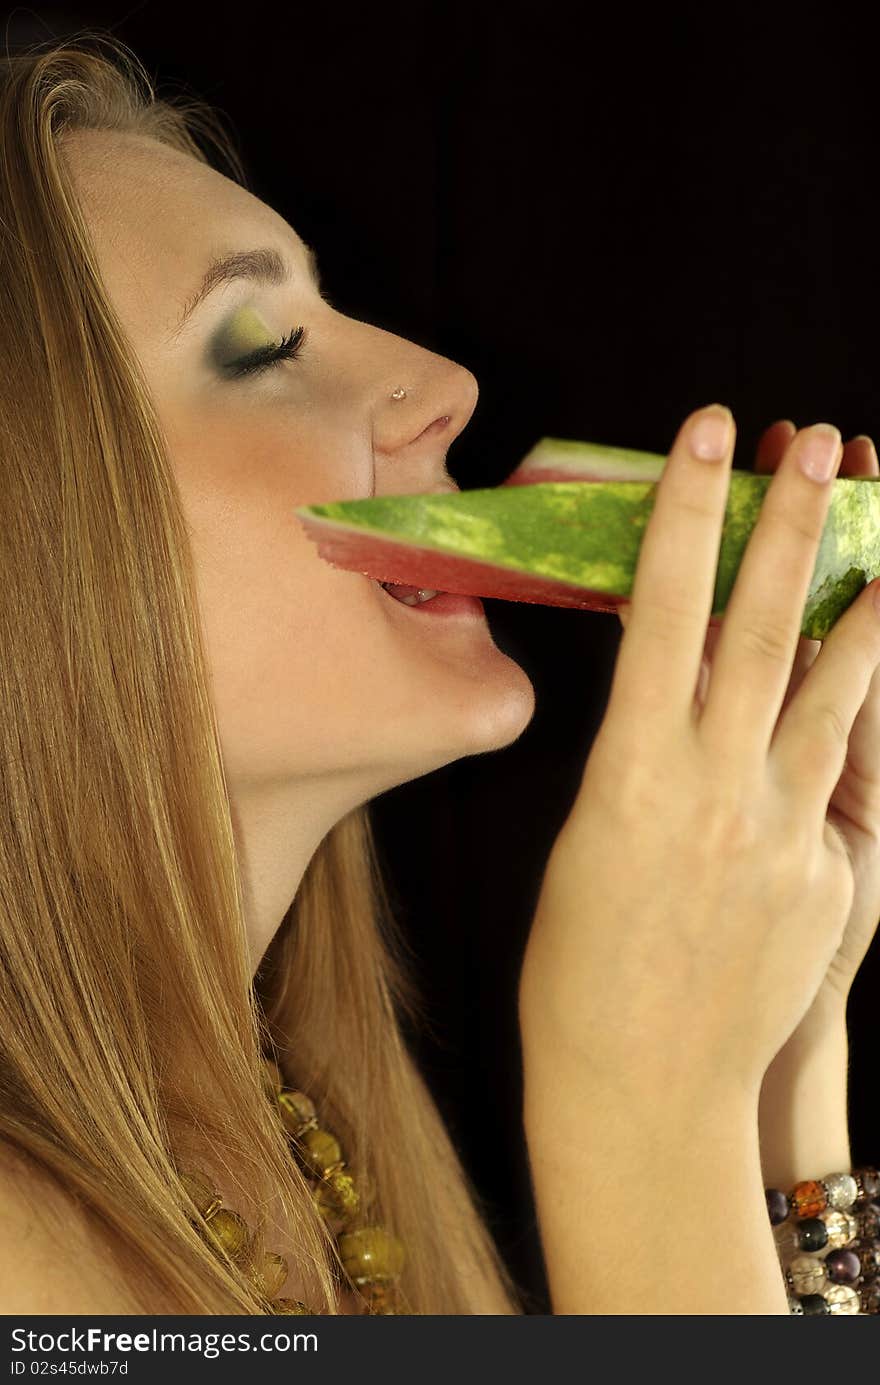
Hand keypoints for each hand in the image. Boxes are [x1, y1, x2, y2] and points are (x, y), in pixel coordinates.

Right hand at [618, 421, 879, 1006]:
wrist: (640, 1090)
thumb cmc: (580, 970)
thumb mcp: (590, 835)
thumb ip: (641, 749)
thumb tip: (674, 678)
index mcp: (629, 775)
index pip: (659, 612)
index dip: (684, 514)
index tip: (702, 439)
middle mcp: (713, 790)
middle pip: (762, 629)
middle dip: (790, 523)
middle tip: (817, 441)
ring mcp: (782, 832)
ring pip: (840, 690)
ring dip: (869, 602)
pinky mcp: (829, 875)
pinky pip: (843, 775)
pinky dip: (852, 718)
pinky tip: (865, 677)